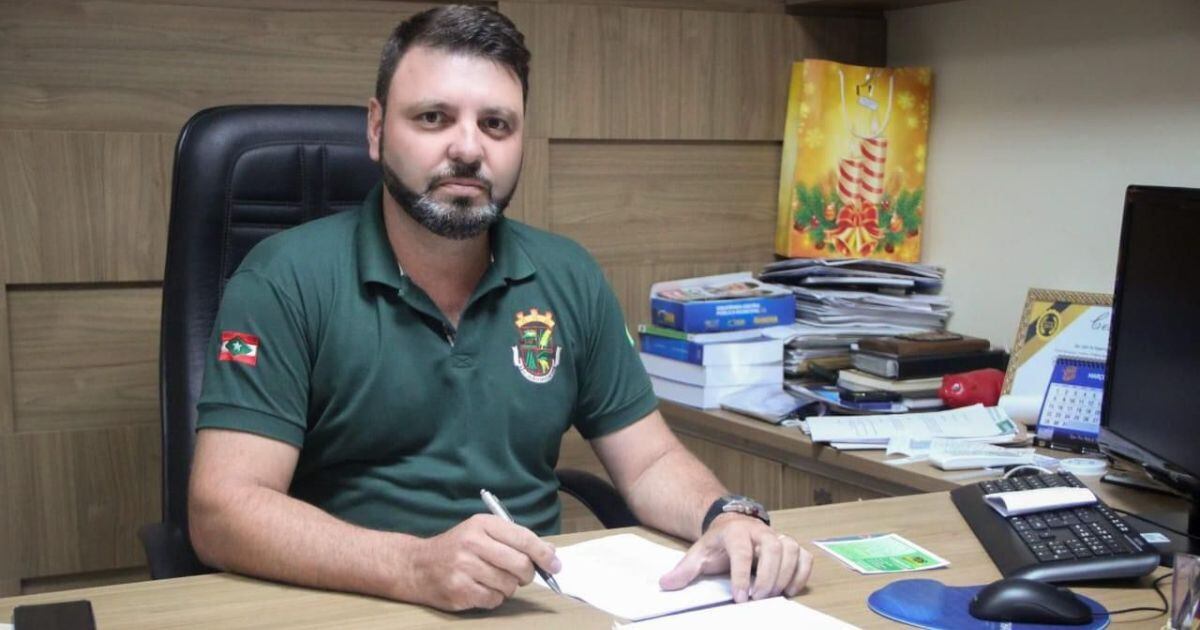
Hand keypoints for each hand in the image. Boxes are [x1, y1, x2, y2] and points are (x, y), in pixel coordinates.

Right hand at [400, 514, 560, 610]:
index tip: (556, 565)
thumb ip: (516, 540)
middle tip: (520, 575)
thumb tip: (551, 553)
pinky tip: (481, 589)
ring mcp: (464, 567)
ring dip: (508, 587)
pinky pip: (494, 600)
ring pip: (509, 585)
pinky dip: (493, 598)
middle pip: (520, 564)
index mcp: (482, 524)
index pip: (523, 538)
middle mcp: (472, 543)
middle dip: (526, 574)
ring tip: (493, 579)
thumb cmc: (456, 548)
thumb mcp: (483, 533)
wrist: (416, 566)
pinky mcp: (459, 590)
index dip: (544, 554)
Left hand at [658, 514, 812, 602]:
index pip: (741, 551)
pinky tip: (790, 590)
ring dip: (785, 574)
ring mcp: (777, 537)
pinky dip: (801, 573)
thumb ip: (684, 570)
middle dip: (768, 575)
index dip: (741, 575)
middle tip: (759, 597)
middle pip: (772, 547)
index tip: (740, 597)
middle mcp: (759, 531)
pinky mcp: (789, 545)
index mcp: (735, 532)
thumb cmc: (718, 543)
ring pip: (791, 549)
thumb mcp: (699, 553)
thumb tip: (665, 584)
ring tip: (774, 595)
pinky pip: (804, 556)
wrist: (732, 525)